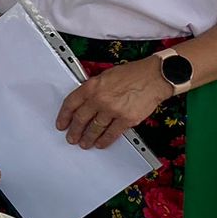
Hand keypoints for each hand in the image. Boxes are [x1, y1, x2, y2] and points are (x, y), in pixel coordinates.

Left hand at [56, 58, 170, 149]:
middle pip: (81, 119)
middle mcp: (100, 99)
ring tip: (84, 143)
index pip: (71, 104)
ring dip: (88, 138)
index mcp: (91, 86)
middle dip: (74, 131)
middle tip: (71, 138)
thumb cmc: (133, 74)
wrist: (155, 77)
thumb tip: (85, 101)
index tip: (61, 124)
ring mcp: (113, 110)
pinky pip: (112, 134)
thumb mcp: (105, 76)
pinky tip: (100, 144)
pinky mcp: (127, 119)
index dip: (64, 116)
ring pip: (95, 129)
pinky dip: (104, 140)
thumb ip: (93, 89)